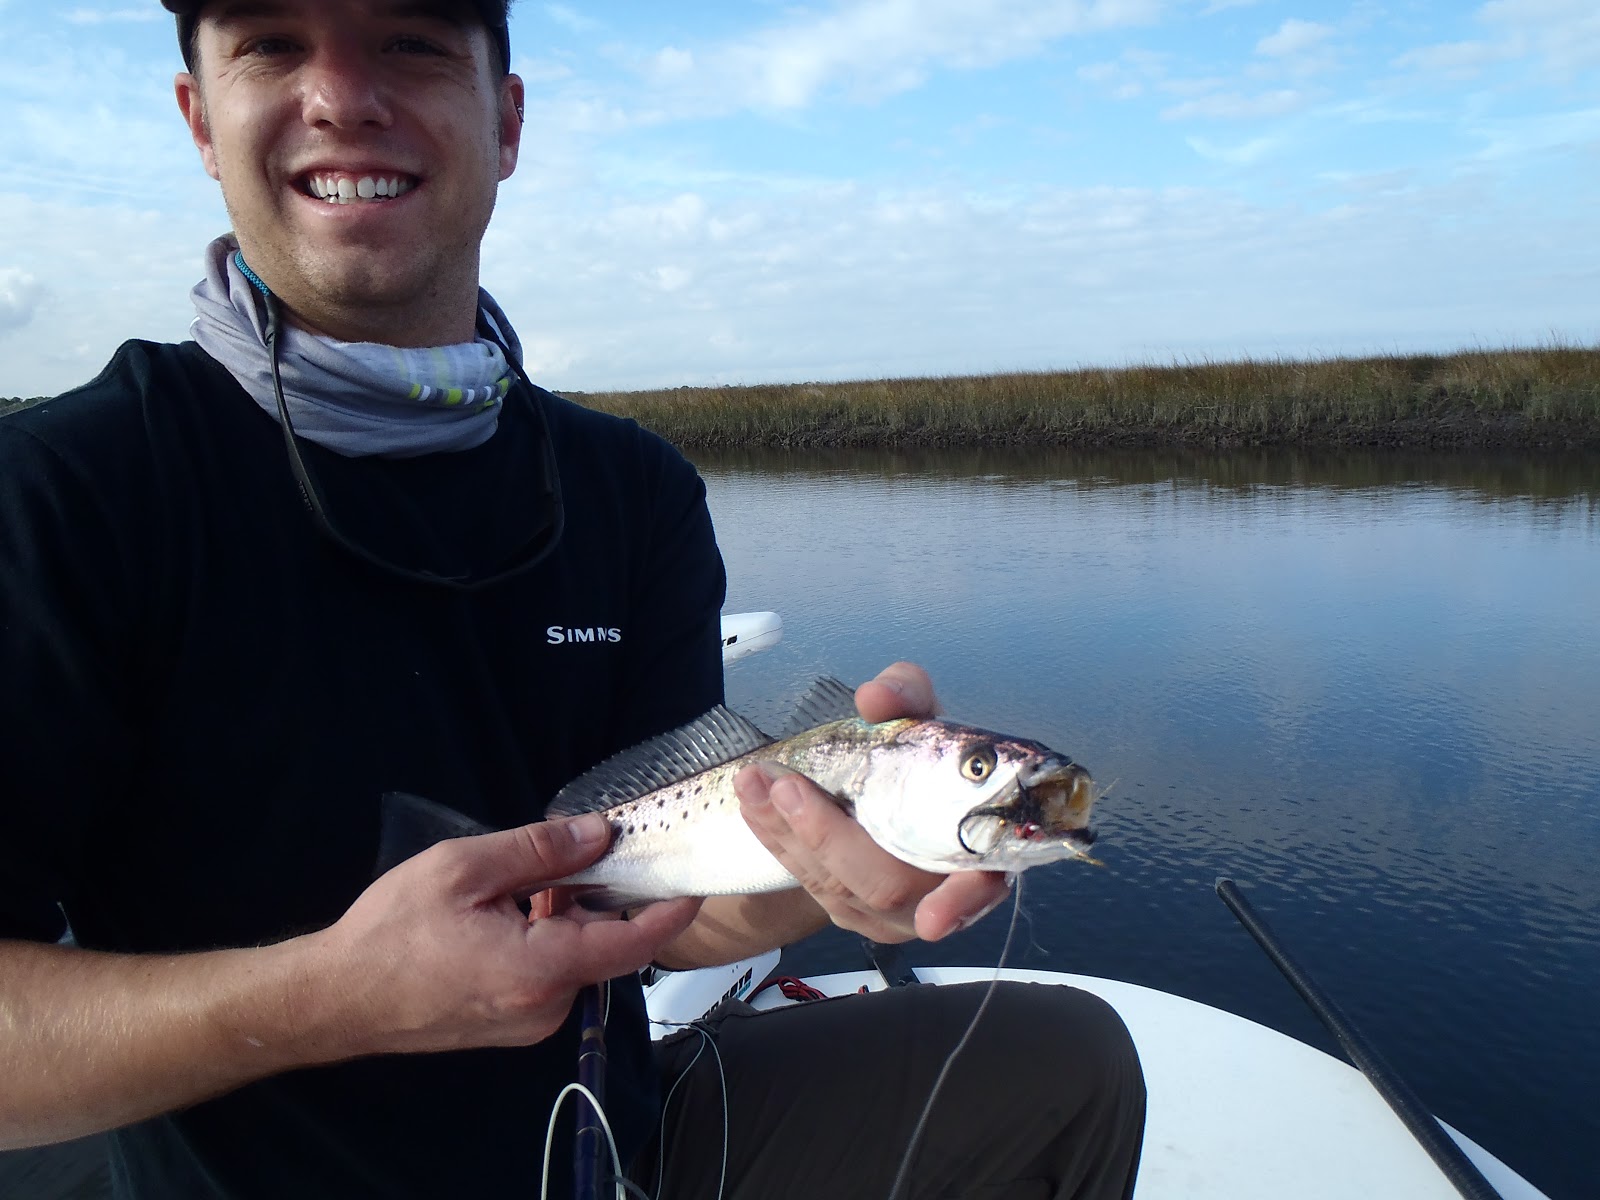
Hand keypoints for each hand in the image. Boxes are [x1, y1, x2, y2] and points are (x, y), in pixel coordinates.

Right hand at [308, 814, 700, 1057]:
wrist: (336, 998)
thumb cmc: (392, 931)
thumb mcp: (464, 869)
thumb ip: (538, 851)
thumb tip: (598, 833)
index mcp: (541, 969)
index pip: (632, 943)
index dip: (670, 911)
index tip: (695, 881)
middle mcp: (546, 1007)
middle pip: (605, 946)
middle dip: (602, 898)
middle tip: (583, 852)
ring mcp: (529, 1024)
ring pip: (576, 960)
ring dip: (568, 918)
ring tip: (528, 882)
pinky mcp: (511, 1027)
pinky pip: (551, 977)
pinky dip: (547, 941)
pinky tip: (512, 914)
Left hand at [736, 662, 1012, 942]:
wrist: (902, 792)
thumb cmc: (924, 756)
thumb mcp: (920, 715)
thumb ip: (906, 697)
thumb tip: (875, 696)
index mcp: (982, 850)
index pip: (981, 888)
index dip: (960, 904)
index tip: (934, 918)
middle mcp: (944, 895)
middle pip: (887, 887)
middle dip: (829, 838)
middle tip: (785, 786)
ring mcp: (898, 915)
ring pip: (840, 890)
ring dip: (788, 835)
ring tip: (753, 783)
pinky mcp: (857, 916)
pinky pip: (814, 886)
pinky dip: (779, 844)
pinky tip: (754, 808)